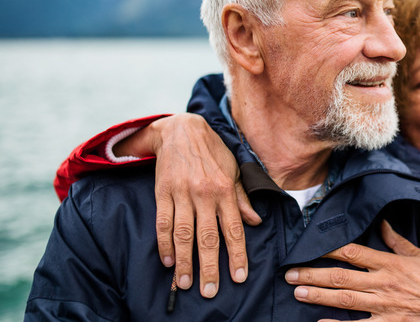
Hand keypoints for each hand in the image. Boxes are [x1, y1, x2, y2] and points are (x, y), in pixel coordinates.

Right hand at [116, 113, 260, 297]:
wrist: (182, 130)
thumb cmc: (213, 152)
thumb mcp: (233, 171)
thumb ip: (242, 199)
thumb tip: (255, 222)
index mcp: (225, 190)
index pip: (233, 229)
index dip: (236, 255)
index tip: (238, 277)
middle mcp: (205, 194)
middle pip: (207, 238)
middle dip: (209, 267)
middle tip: (209, 291)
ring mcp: (182, 194)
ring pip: (184, 234)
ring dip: (184, 261)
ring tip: (184, 283)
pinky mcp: (163, 193)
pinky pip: (163, 222)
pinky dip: (164, 243)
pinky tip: (168, 260)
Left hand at [285, 220, 419, 321]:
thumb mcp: (418, 253)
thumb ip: (396, 240)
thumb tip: (381, 222)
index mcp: (389, 263)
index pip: (353, 252)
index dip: (329, 249)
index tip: (309, 247)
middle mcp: (383, 283)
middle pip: (341, 277)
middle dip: (313, 275)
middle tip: (290, 274)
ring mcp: (384, 305)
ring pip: (345, 300)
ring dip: (319, 296)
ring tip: (298, 293)